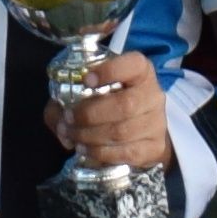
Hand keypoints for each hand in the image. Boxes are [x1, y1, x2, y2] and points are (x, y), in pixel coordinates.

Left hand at [49, 47, 176, 178]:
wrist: (142, 131)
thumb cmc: (111, 102)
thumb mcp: (91, 89)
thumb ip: (67, 97)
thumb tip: (60, 120)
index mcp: (141, 71)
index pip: (134, 64)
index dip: (110, 71)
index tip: (86, 80)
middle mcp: (153, 95)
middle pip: (125, 105)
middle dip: (90, 114)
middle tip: (69, 119)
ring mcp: (157, 123)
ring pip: (122, 132)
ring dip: (90, 136)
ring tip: (72, 136)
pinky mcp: (155, 147)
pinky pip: (126, 153)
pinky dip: (100, 152)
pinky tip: (85, 149)